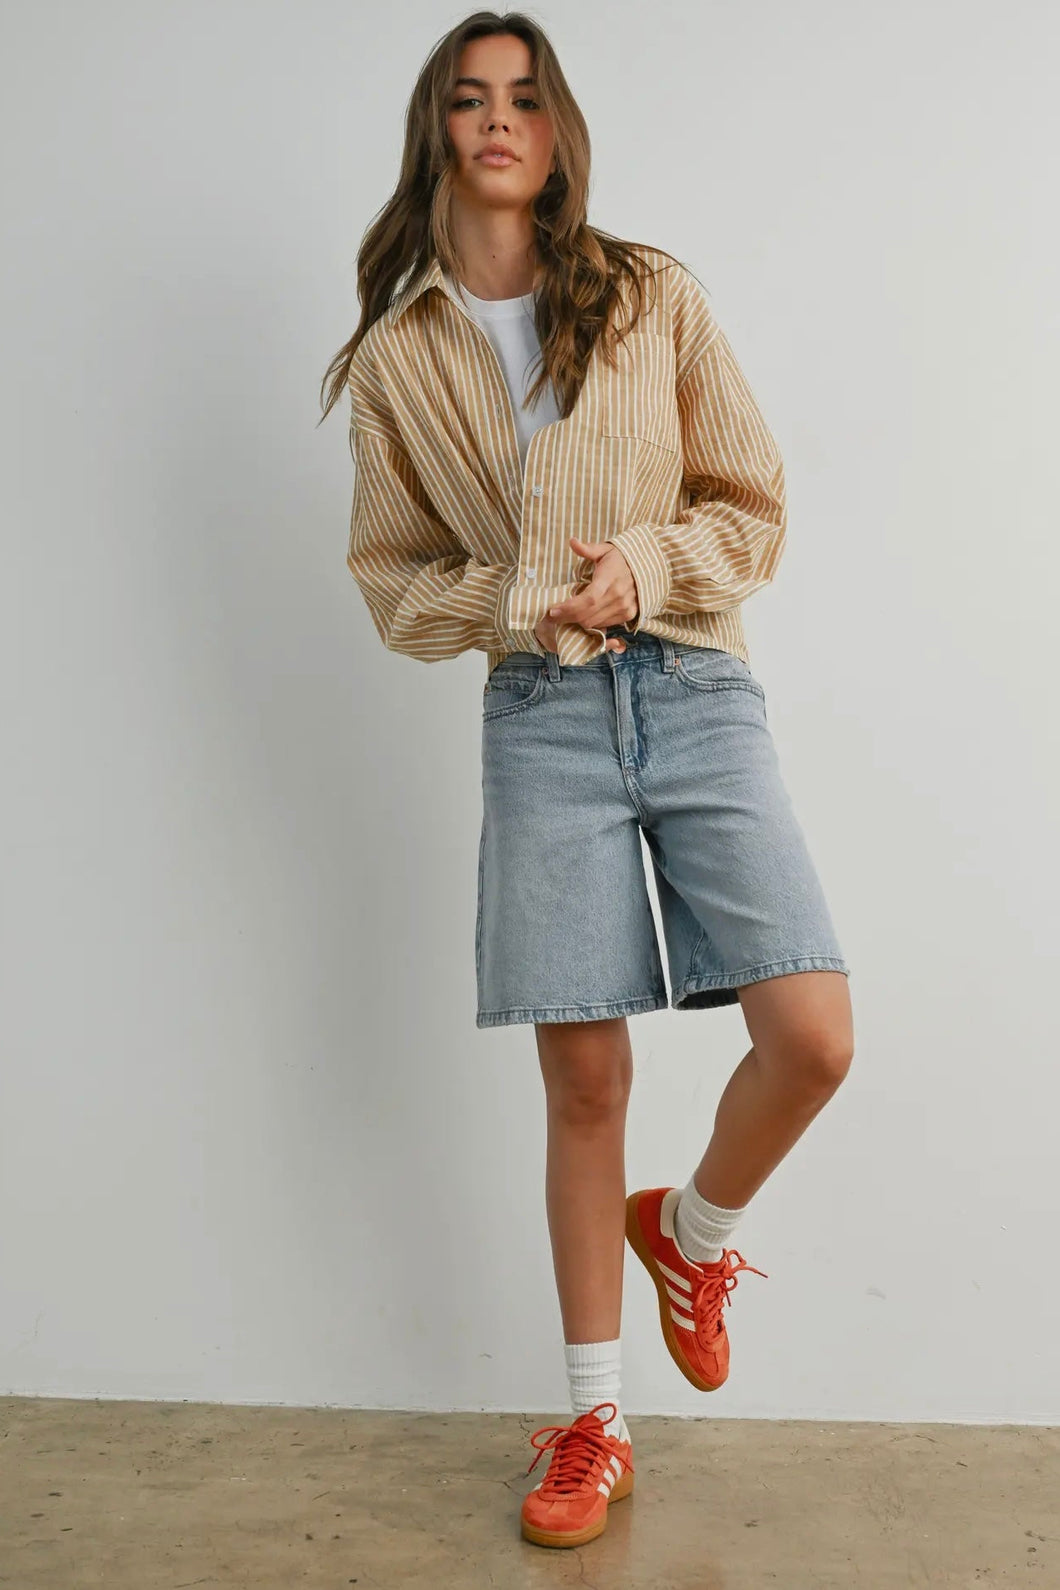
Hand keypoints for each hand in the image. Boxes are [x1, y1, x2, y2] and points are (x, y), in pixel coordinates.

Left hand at [533, 536, 639, 653]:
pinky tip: (585, 614)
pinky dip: (592, 622)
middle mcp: (618, 596)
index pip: (587, 600)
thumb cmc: (622, 558)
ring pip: (593, 623)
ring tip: (568, 614)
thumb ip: (588, 549)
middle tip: (554, 615)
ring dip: (578, 621)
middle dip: (567, 617)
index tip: (552, 611)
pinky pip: (604, 625)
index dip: (568, 608)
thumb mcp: (605, 550)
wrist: (650, 566)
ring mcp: (624, 607)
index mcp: (610, 579)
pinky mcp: (628, 615)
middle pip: (587, 616)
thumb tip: (572, 541)